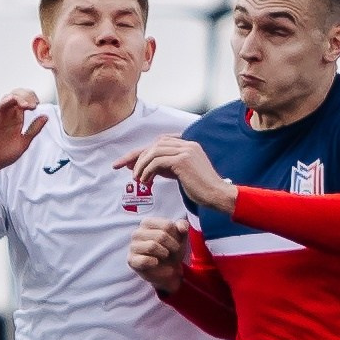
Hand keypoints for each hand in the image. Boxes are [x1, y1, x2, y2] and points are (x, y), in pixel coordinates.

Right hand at [0, 90, 48, 181]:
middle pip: (17, 95)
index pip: (25, 101)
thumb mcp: (23, 142)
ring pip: (7, 98)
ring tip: (27, 105)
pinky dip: (4, 102)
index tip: (38, 104)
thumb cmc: (3, 155)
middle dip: (27, 95)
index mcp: (16, 118)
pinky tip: (11, 100)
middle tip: (34, 104)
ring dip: (18, 97)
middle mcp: (7, 115)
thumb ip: (34, 129)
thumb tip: (46, 116)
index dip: (32, 98)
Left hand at [117, 136, 235, 214]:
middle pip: (154, 144)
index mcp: (187, 145)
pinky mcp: (182, 160)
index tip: (126, 162)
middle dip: (135, 155)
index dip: (141, 152)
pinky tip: (145, 180)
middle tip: (121, 166)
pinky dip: (147, 170)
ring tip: (137, 178)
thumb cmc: (201, 189)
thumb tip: (145, 167)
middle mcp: (187, 144)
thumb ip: (165, 167)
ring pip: (154, 151)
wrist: (217, 195)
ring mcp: (185, 150)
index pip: (159, 143)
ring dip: (141, 165)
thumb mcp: (181, 174)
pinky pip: (157, 161)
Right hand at [129, 217, 189, 294]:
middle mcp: (137, 233)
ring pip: (152, 246)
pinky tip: (156, 262)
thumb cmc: (172, 249)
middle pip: (161, 235)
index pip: (167, 225)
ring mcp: (133, 246)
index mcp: (147, 223)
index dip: (177, 236)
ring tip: (165, 255)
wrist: (169, 269)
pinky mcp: (132, 260)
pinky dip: (154, 262)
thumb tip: (183, 228)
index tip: (177, 242)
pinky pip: (144, 260)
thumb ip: (183, 225)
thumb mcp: (181, 236)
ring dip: (164, 253)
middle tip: (173, 251)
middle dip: (172, 246)